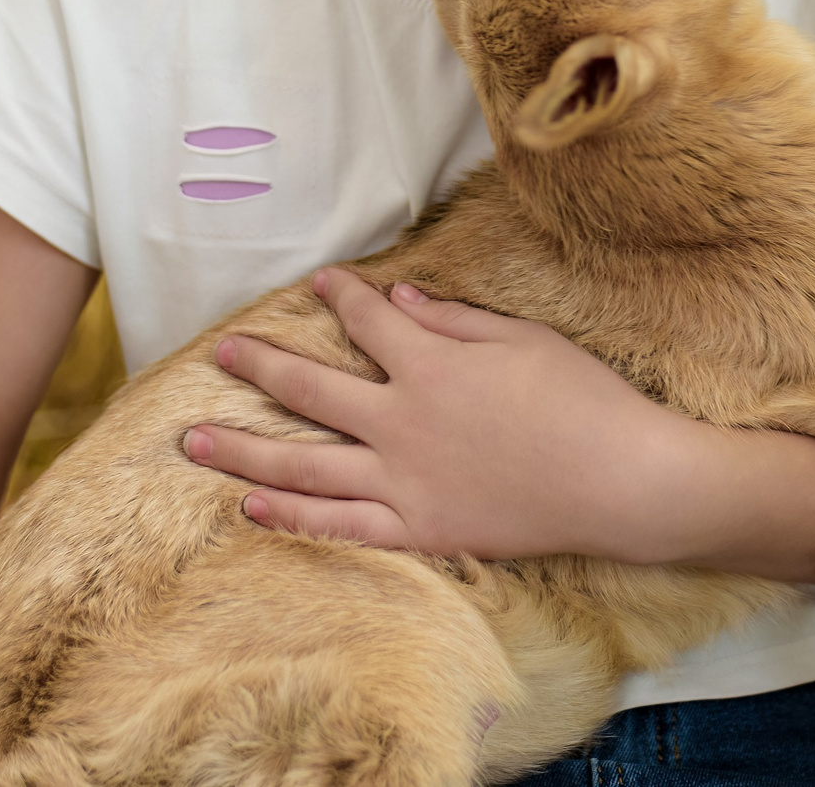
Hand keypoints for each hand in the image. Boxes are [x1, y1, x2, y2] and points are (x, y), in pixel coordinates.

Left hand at [183, 269, 691, 560]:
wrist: (622, 482)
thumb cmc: (583, 400)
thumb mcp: (522, 340)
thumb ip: (453, 322)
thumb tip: (397, 304)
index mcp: (430, 365)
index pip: (365, 322)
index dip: (338, 297)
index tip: (318, 283)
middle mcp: (401, 422)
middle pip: (310, 391)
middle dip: (259, 368)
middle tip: (219, 352)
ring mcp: (404, 482)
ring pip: (303, 467)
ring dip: (244, 453)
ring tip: (192, 442)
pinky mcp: (420, 530)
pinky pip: (341, 525)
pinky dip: (292, 519)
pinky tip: (252, 509)